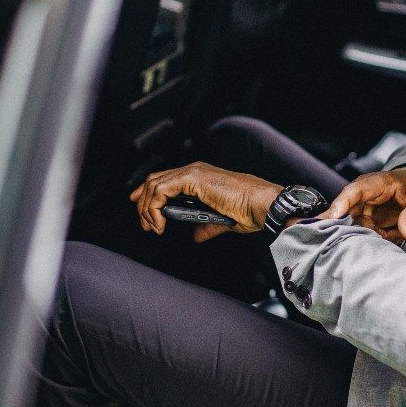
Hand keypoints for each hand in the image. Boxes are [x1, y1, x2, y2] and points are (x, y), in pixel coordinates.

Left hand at [130, 162, 280, 241]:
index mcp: (201, 177)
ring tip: (153, 227)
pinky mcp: (193, 178)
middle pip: (155, 180)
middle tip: (146, 225)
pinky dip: (155, 208)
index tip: (144, 212)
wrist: (261, 204)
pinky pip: (162, 190)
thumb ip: (206, 226)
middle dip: (143, 204)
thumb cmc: (250, 209)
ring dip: (147, 208)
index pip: (165, 179)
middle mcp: (194, 171)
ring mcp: (192, 172)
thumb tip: (196, 236)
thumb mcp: (221, 220)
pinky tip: (160, 223)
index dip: (148, 194)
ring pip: (154, 184)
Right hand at [324, 166, 405, 244]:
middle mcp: (363, 196)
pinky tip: (389, 239)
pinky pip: (362, 236)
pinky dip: (374, 241)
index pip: (355, 191)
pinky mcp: (363, 222)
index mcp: (377, 183)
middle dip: (339, 227)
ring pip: (351, 228)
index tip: (332, 218)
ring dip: (364, 238)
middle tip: (345, 241)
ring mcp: (361, 210)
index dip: (342, 204)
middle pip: (343, 212)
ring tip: (386, 239)